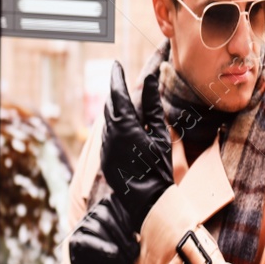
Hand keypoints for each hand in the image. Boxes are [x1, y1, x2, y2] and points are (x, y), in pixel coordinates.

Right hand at [66, 193, 139, 263]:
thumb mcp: (127, 244)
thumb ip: (129, 230)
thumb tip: (135, 223)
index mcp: (101, 213)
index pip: (111, 200)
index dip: (125, 214)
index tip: (134, 233)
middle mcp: (88, 218)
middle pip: (103, 211)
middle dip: (122, 231)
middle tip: (132, 250)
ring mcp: (79, 230)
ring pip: (96, 224)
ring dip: (115, 241)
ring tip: (125, 258)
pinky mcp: (73, 244)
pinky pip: (86, 240)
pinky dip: (102, 247)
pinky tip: (113, 254)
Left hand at [99, 61, 172, 227]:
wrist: (146, 199)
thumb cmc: (158, 166)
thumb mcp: (160, 134)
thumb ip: (153, 106)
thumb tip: (149, 79)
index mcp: (124, 124)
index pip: (117, 92)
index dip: (116, 77)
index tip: (116, 64)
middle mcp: (110, 132)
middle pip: (109, 104)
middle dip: (114, 89)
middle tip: (118, 76)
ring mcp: (105, 145)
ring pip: (106, 119)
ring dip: (113, 107)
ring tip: (121, 97)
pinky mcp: (104, 156)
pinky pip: (107, 133)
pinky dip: (113, 123)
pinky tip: (121, 123)